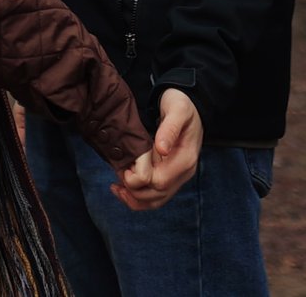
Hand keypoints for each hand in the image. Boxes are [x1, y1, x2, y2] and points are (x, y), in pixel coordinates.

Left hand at [111, 89, 200, 210]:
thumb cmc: (182, 105)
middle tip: (118, 174)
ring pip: (156, 200)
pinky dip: (139, 198)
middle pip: (157, 195)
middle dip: (135, 189)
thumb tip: (161, 149)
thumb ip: (170, 128)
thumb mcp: (177, 109)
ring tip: (116, 187)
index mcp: (186, 159)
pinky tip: (123, 189)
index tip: (126, 167)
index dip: (141, 179)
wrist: (189, 106)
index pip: (161, 181)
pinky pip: (156, 196)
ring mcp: (178, 177)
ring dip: (135, 198)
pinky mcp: (171, 176)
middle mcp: (184, 172)